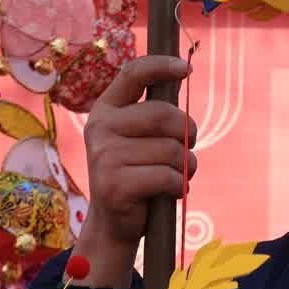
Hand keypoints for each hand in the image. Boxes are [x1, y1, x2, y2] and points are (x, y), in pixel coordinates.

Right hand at [72, 55, 196, 288]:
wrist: (115, 223)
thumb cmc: (137, 172)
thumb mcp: (140, 136)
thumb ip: (154, 110)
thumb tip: (183, 71)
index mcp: (106, 109)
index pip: (133, 73)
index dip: (161, 66)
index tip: (187, 68)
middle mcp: (100, 128)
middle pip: (163, 114)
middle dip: (187, 132)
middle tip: (188, 147)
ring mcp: (104, 156)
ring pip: (171, 149)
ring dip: (185, 165)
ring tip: (175, 175)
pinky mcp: (114, 185)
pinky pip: (167, 176)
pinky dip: (179, 185)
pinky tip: (170, 192)